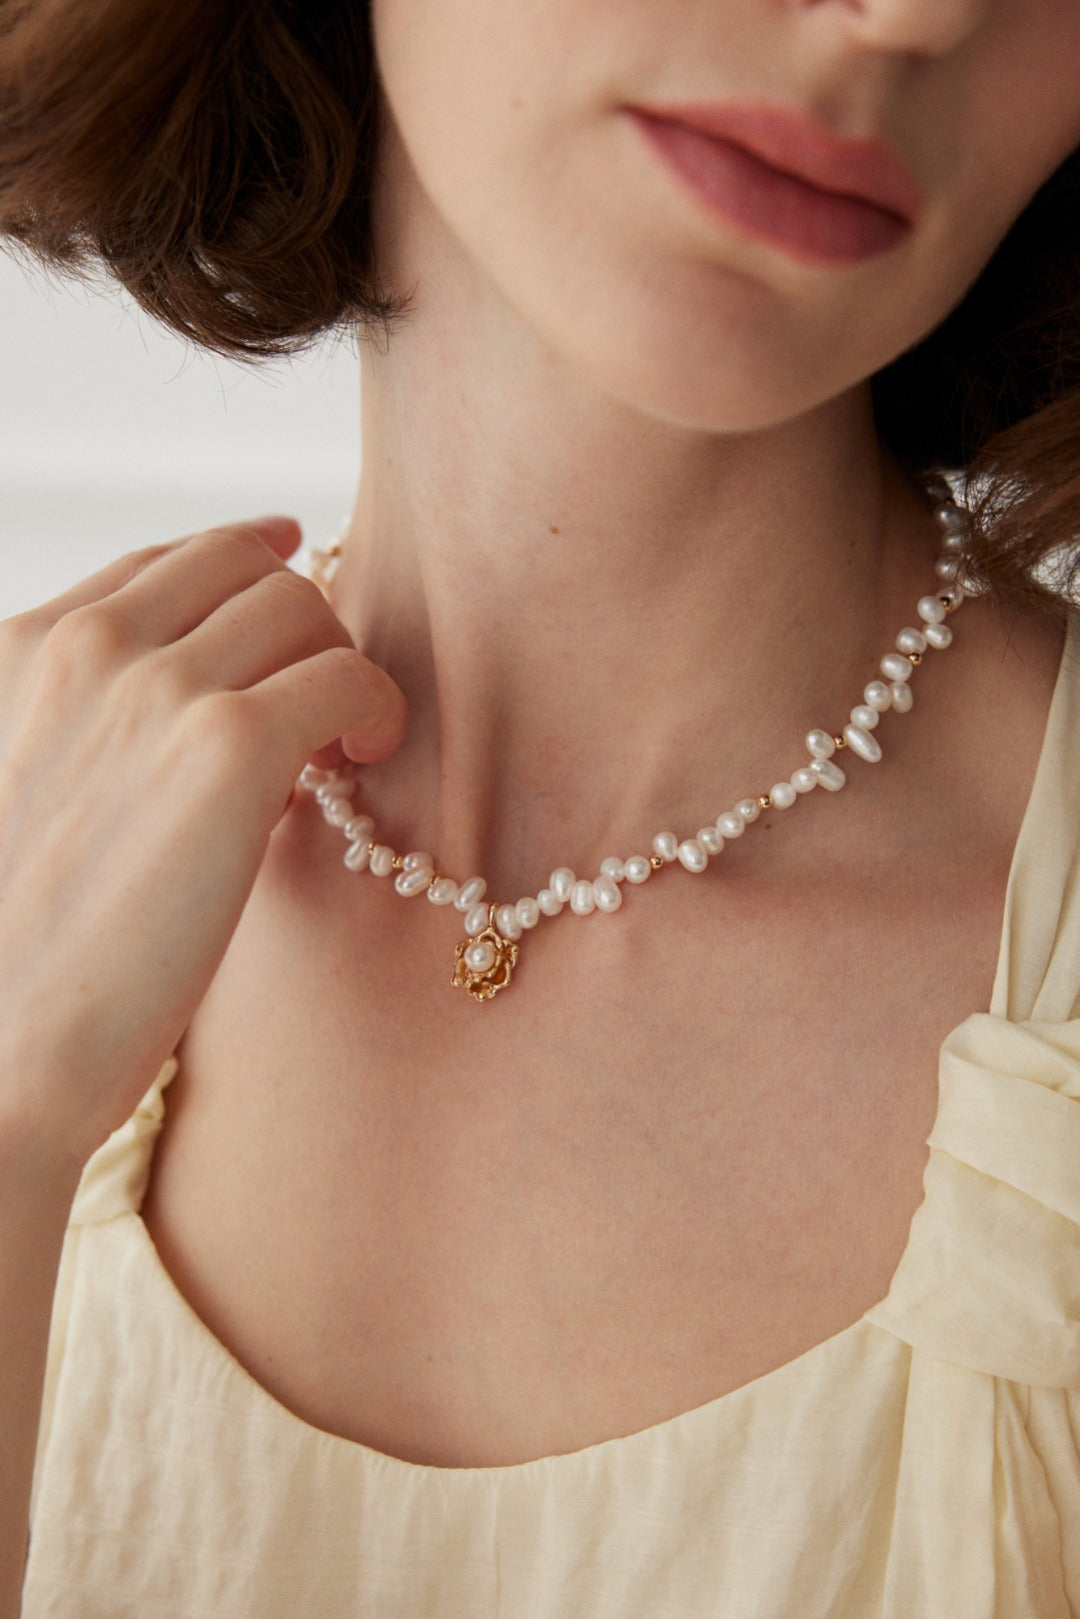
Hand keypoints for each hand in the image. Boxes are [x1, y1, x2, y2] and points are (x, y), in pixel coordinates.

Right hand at [0, 517, 405, 1174]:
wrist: (2, 1052)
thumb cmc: (24, 953)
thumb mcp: (36, 792)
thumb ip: (97, 725)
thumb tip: (216, 699)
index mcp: (21, 651)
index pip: (163, 562)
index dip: (242, 558)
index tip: (290, 562)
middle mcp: (84, 648)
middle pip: (242, 566)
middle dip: (299, 617)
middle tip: (321, 691)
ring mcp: (155, 689)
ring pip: (302, 607)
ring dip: (338, 661)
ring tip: (344, 737)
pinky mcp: (228, 748)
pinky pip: (348, 675)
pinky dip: (376, 707)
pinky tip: (364, 754)